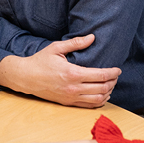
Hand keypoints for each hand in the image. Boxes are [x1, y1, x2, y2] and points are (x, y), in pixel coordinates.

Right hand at [0, 34, 119, 107]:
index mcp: (72, 73)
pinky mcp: (67, 102)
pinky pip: (88, 105)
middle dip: (112, 82)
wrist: (26, 77)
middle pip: (102, 88)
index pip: (100, 75)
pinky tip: (102, 94)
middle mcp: (73, 88)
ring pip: (98, 99)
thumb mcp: (56, 48)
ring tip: (110, 85)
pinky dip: (99, 101)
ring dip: (107, 92)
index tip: (118, 69)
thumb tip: (92, 37)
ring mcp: (70, 97)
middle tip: (115, 76)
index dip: (112, 73)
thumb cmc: (40, 61)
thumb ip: (76, 43)